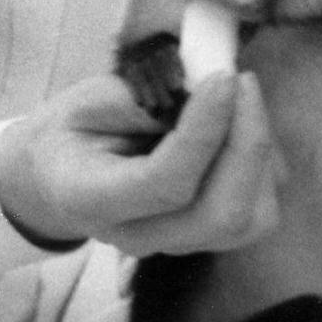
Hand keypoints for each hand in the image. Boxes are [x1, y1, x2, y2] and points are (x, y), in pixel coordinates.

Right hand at [0, 71, 278, 256]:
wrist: (57, 177)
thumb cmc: (73, 131)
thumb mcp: (88, 101)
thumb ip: (141, 100)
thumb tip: (205, 87)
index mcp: (93, 200)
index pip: (164, 184)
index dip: (203, 132)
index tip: (222, 77)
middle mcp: (141, 236)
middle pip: (220, 215)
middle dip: (247, 144)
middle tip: (241, 80)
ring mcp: (178, 244)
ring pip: (249, 220)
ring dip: (259, 153)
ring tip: (240, 99)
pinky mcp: (208, 235)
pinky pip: (258, 211)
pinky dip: (264, 164)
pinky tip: (241, 123)